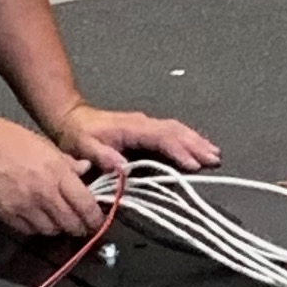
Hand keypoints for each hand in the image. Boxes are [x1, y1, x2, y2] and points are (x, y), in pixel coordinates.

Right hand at [0, 116, 112, 239]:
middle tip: (81, 226)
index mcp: (58, 174)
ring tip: (58, 220)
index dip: (95, 219)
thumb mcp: (47, 146)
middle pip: (71, 224)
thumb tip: (86, 170)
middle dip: (80, 228)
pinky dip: (37, 228)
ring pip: (51, 231)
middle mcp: (44, 194)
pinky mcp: (8, 215)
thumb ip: (69, 163)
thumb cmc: (13, 141)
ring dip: (58, 228)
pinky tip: (37, 218)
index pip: (85, 205)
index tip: (97, 222)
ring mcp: (25, 207)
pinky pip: (29, 231)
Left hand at [58, 99, 220, 178]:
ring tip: (214, 154)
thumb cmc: (78, 136)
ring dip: (196, 141)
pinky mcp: (148, 130)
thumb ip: (101, 156)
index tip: (192, 164)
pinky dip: (189, 139)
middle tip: (214, 159)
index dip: (177, 150)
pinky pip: (173, 132)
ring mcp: (147, 125)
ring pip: (177, 130)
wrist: (72, 119)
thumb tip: (121, 166)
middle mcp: (143, 123)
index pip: (160, 137)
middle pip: (175, 131)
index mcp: (131, 127)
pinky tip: (199, 147)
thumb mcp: (83, 146)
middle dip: (195, 145)